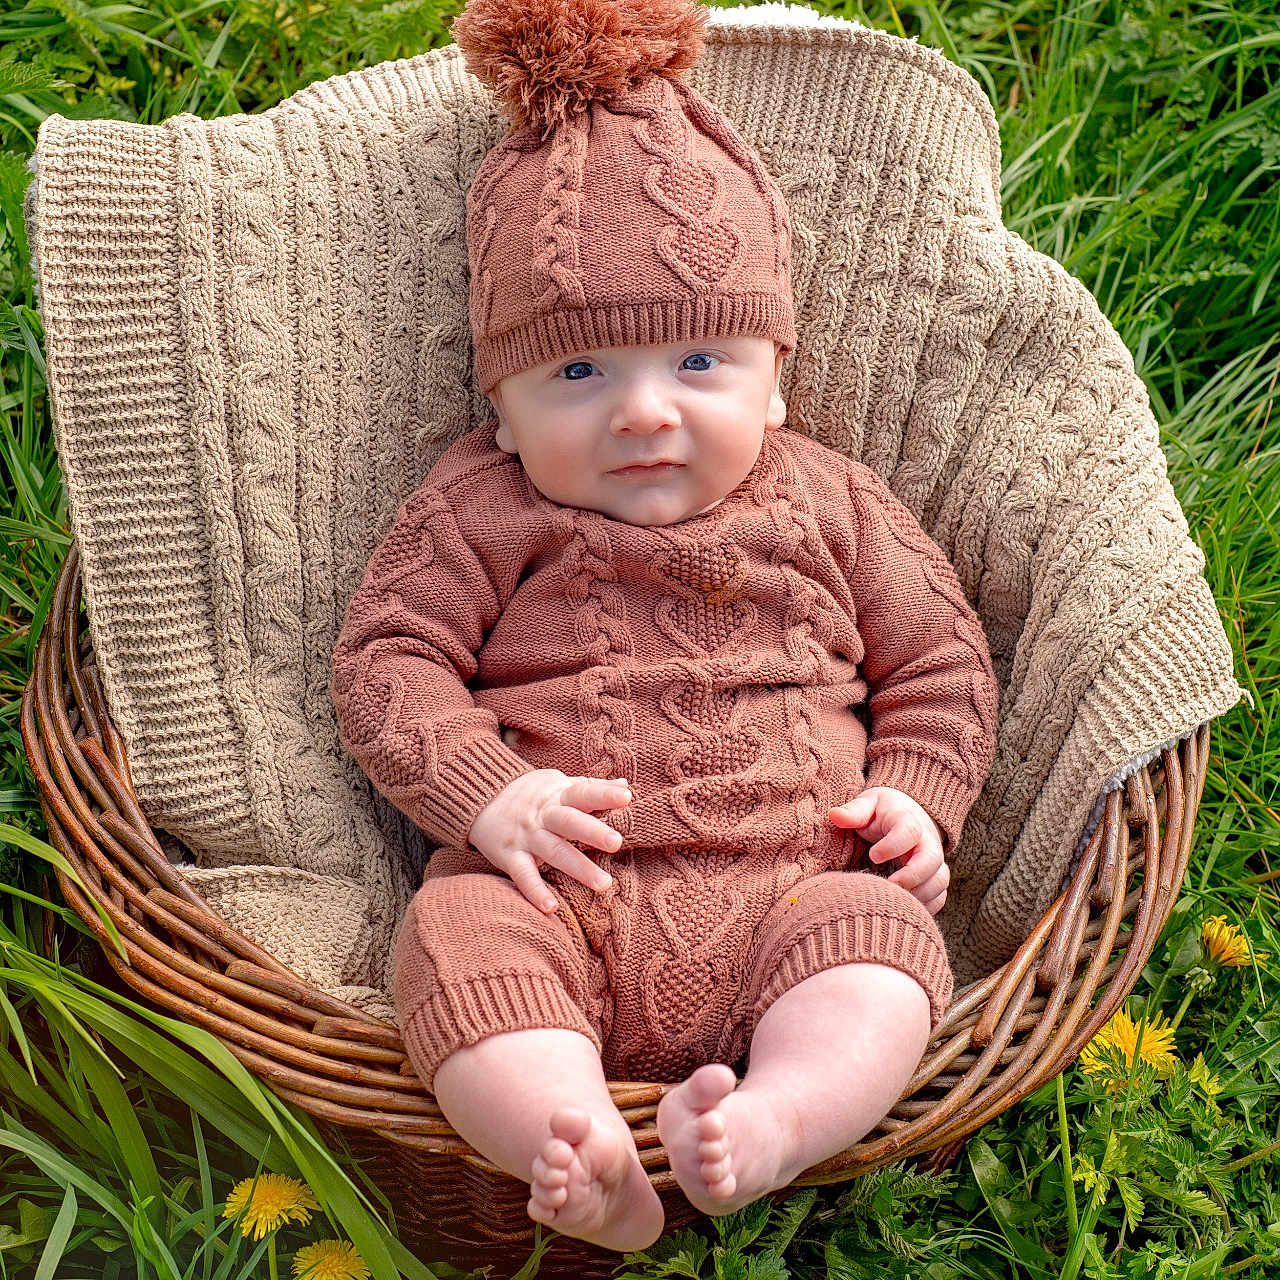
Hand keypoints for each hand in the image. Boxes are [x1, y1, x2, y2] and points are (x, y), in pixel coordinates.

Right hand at [467, 769, 631, 913]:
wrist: (481, 799)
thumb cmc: (530, 793)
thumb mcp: (558, 783)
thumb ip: (591, 786)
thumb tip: (625, 785)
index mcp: (557, 795)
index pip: (582, 792)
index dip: (603, 794)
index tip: (625, 797)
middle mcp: (542, 815)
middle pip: (569, 821)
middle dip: (592, 831)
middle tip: (616, 842)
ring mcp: (526, 837)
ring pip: (553, 851)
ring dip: (578, 868)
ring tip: (604, 884)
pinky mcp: (509, 856)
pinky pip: (523, 875)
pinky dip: (535, 891)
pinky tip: (551, 908)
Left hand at [828, 786, 949, 914]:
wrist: (909, 813)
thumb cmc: (882, 811)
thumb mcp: (868, 804)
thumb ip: (854, 811)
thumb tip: (834, 815)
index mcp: (907, 820)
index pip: (909, 831)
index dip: (894, 845)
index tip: (873, 856)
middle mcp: (926, 841)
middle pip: (932, 859)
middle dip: (912, 876)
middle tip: (888, 886)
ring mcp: (933, 860)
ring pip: (939, 880)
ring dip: (920, 895)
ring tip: (893, 902)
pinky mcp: (935, 877)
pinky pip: (940, 896)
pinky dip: (926, 906)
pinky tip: (903, 911)